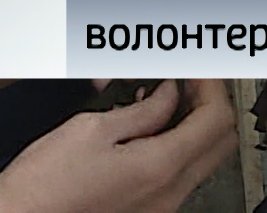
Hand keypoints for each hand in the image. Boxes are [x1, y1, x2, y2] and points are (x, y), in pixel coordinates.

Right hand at [0, 78, 235, 212]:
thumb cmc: (45, 182)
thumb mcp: (92, 129)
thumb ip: (143, 111)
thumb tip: (170, 94)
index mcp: (160, 168)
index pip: (215, 119)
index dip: (211, 85)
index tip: (198, 68)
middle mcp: (170, 194)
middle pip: (220, 141)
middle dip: (209, 103)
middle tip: (188, 79)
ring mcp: (162, 208)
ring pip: (203, 159)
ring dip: (194, 124)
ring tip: (166, 97)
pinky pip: (181, 175)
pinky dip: (177, 146)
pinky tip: (151, 127)